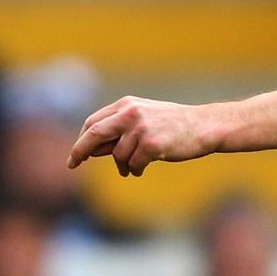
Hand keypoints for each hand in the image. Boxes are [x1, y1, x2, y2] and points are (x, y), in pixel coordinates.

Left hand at [69, 96, 216, 175]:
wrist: (204, 126)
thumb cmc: (172, 126)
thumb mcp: (143, 120)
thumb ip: (118, 131)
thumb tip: (91, 150)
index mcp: (126, 105)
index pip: (93, 122)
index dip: (81, 140)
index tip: (74, 155)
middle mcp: (131, 113)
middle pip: (94, 133)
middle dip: (80, 151)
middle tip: (72, 164)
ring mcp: (141, 128)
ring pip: (117, 155)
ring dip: (122, 166)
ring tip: (132, 168)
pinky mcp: (152, 144)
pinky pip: (133, 164)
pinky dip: (135, 170)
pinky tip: (143, 168)